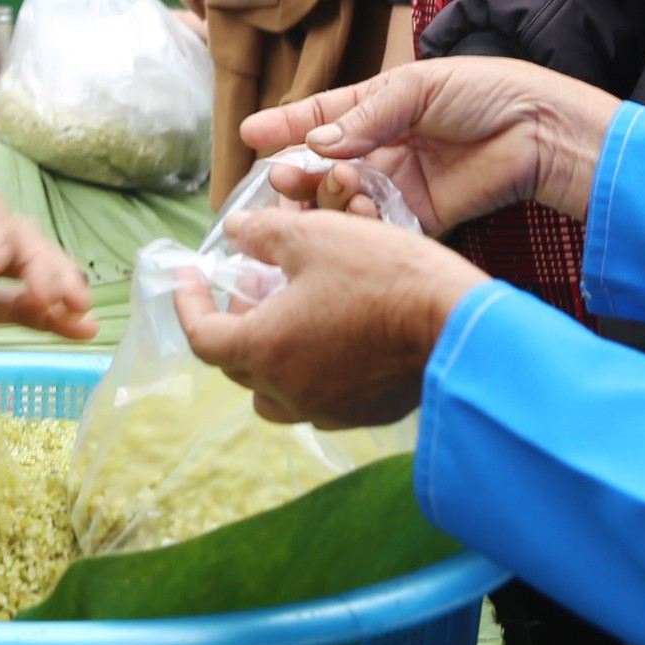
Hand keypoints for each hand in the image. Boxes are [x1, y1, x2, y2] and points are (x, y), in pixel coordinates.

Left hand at [172, 207, 482, 427]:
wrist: (456, 323)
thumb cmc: (382, 275)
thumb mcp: (314, 236)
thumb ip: (263, 235)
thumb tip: (238, 231)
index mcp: (265, 350)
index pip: (202, 336)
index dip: (188, 303)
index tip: (188, 276)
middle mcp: (289, 390)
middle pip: (238, 365)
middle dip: (235, 322)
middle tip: (250, 284)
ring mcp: (328, 408)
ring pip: (276, 389)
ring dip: (271, 353)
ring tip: (291, 311)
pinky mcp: (364, 413)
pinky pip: (320, 395)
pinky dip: (311, 366)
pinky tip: (334, 330)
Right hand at [240, 59, 617, 234]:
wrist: (542, 129)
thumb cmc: (485, 91)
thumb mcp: (418, 89)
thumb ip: (366, 118)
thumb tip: (316, 144)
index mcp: (379, 107)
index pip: (320, 117)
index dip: (285, 126)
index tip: (249, 136)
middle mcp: (382, 147)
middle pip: (324, 167)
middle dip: (298, 174)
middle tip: (282, 180)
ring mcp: (400, 184)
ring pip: (345, 200)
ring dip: (327, 201)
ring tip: (325, 194)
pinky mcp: (423, 217)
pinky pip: (379, 227)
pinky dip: (362, 227)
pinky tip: (355, 217)